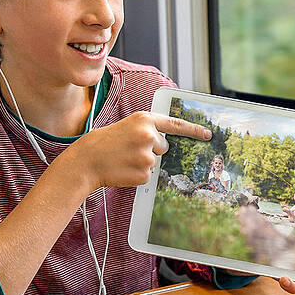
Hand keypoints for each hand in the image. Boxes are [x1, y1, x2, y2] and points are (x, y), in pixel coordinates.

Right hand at [66, 111, 210, 189]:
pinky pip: (149, 175)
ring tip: (123, 159)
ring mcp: (148, 155)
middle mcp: (149, 135)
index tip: (207, 134)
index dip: (193, 130)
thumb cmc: (104, 143)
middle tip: (129, 149)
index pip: (175, 124)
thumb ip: (147, 130)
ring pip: (155, 161)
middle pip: (163, 146)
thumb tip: (164, 144)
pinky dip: (138, 174)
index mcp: (144, 119)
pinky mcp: (145, 173)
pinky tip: (124, 169)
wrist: (86, 161)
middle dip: (151, 149)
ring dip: (142, 162)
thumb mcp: (126, 127)